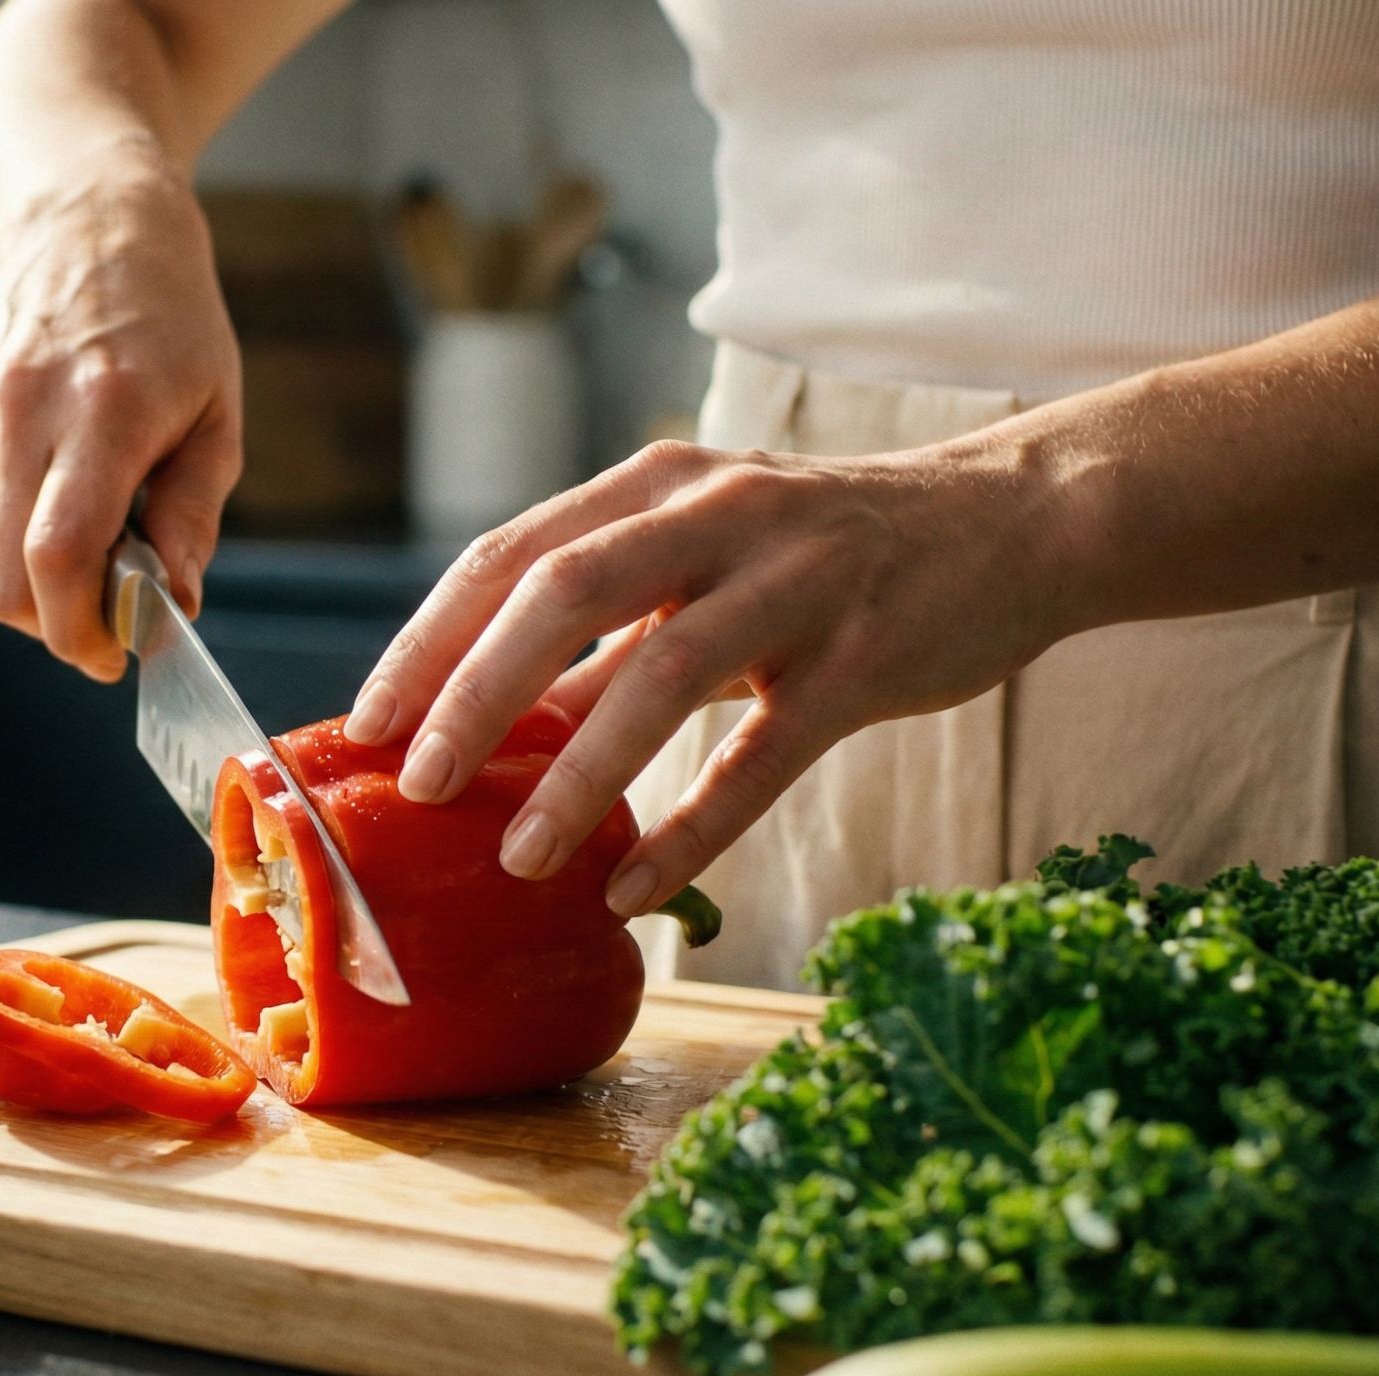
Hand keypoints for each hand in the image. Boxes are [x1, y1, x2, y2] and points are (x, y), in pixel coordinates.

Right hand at [0, 169, 241, 680]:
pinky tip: (46, 500)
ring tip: (85, 541)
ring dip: (31, 584)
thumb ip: (193, 516)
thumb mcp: (217, 415)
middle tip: (103, 617)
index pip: (58, 555)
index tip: (113, 652)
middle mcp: (21, 407)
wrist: (87, 225)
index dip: (78, 628)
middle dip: (55, 625)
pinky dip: (2, 541)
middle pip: (4, 579)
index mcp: (103, 408)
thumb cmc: (170, 325)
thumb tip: (172, 603)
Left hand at [341, 437, 1079, 915]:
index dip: (430, 639)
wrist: (1011, 524)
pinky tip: (634, 888)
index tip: (367, 723)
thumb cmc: (825, 551)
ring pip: (662, 672)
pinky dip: (693, 828)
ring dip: (580, 773)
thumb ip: (608, 619)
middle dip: (476, 694)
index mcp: (656, 484)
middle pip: (566, 592)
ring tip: (517, 857)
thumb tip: (486, 718)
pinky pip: (762, 755)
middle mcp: (717, 511)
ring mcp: (797, 581)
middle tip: (418, 785)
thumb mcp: (706, 551)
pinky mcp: (864, 657)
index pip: (511, 553)